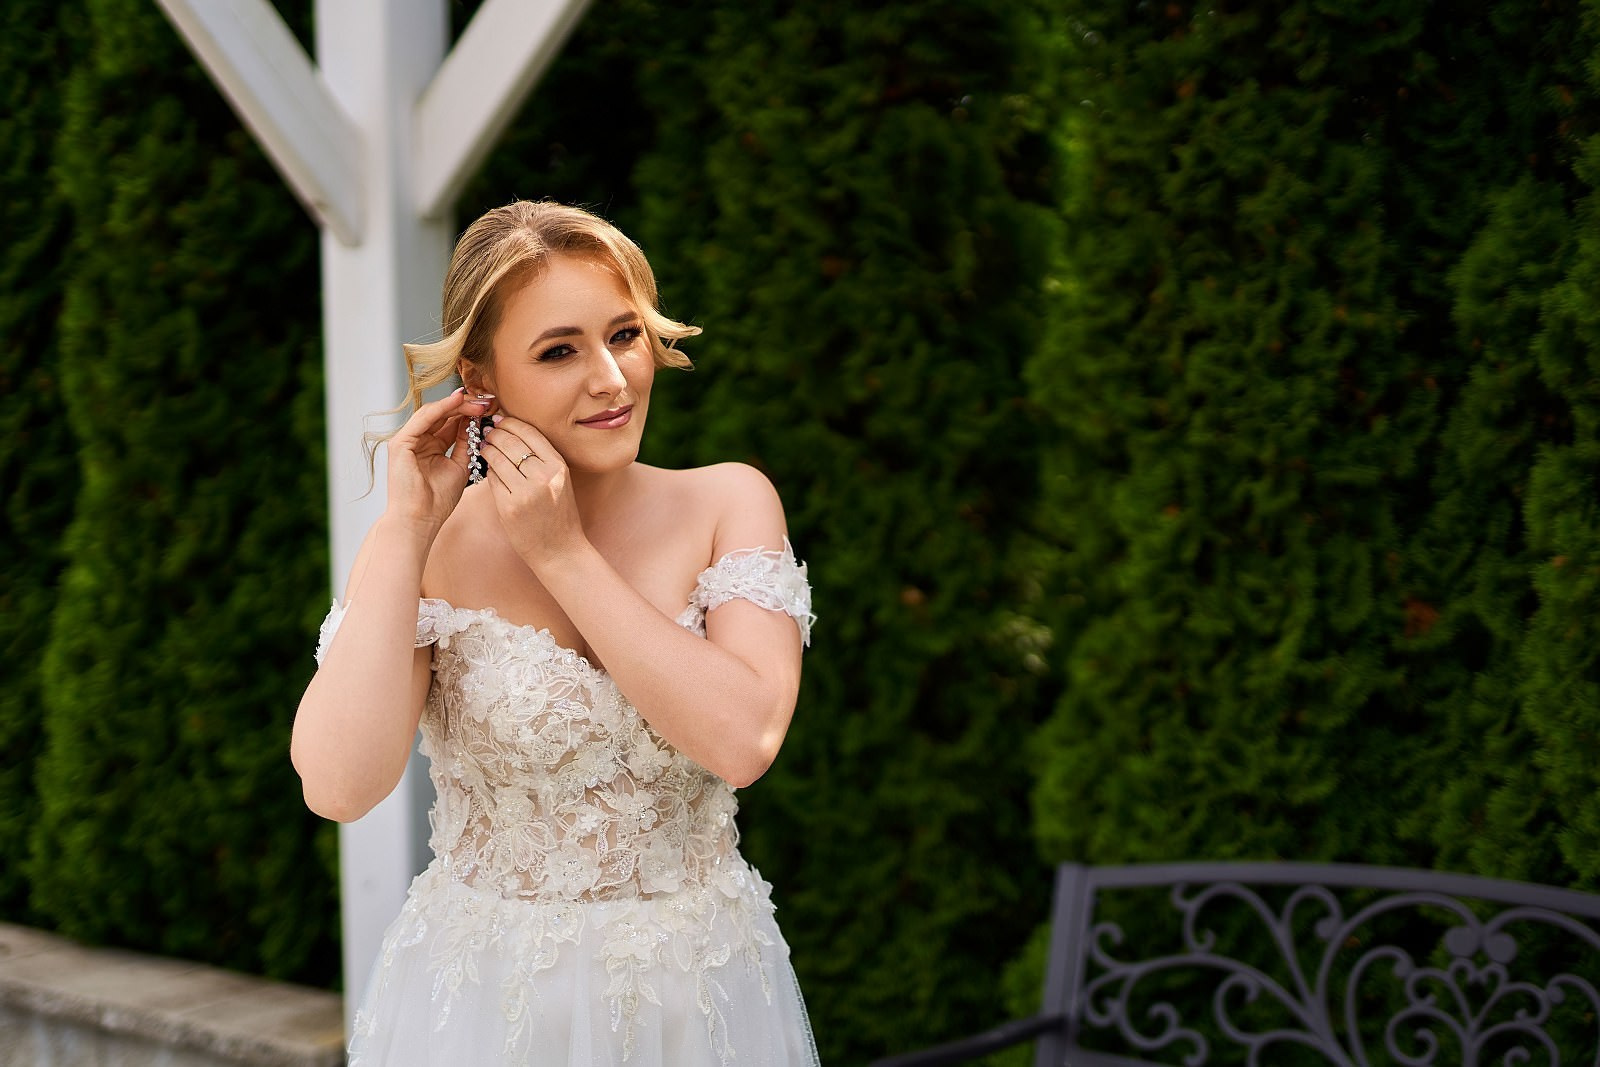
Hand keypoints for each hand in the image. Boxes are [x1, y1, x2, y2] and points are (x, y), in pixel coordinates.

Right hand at [383, 387, 490, 534]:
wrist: (419, 521)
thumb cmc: (437, 501)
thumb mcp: (460, 467)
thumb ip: (466, 445)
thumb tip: (478, 424)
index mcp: (431, 447)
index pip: (451, 423)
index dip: (470, 414)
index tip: (491, 408)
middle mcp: (418, 441)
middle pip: (443, 415)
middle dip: (466, 406)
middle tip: (487, 401)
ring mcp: (407, 441)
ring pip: (434, 413)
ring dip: (457, 405)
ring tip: (478, 401)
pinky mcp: (400, 443)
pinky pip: (423, 419)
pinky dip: (441, 408)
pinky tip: (458, 402)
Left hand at [479, 414, 586, 569]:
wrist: (560, 550)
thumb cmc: (559, 514)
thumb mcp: (559, 481)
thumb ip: (542, 459)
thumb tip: (514, 433)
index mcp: (558, 466)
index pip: (529, 432)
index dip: (510, 423)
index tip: (500, 420)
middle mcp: (543, 477)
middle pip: (510, 441)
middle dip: (494, 433)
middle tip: (487, 431)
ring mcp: (525, 492)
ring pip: (497, 458)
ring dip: (487, 449)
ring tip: (484, 445)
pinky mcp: (509, 507)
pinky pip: (492, 479)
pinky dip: (487, 470)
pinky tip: (487, 467)